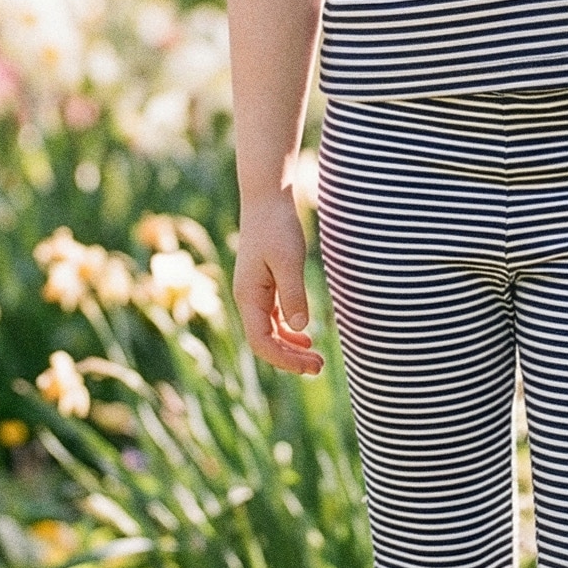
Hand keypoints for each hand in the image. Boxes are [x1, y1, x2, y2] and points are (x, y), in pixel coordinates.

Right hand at [233, 192, 322, 376]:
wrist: (267, 199)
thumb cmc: (277, 226)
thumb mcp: (289, 261)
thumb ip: (293, 294)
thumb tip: (299, 328)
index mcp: (249, 296)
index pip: (261, 342)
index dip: (284, 359)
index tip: (310, 366)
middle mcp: (248, 299)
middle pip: (265, 342)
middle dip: (290, 359)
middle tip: (319, 368)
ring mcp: (255, 293)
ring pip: (270, 332)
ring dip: (290, 348)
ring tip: (316, 359)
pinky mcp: (265, 285)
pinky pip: (274, 318)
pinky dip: (289, 332)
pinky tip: (306, 337)